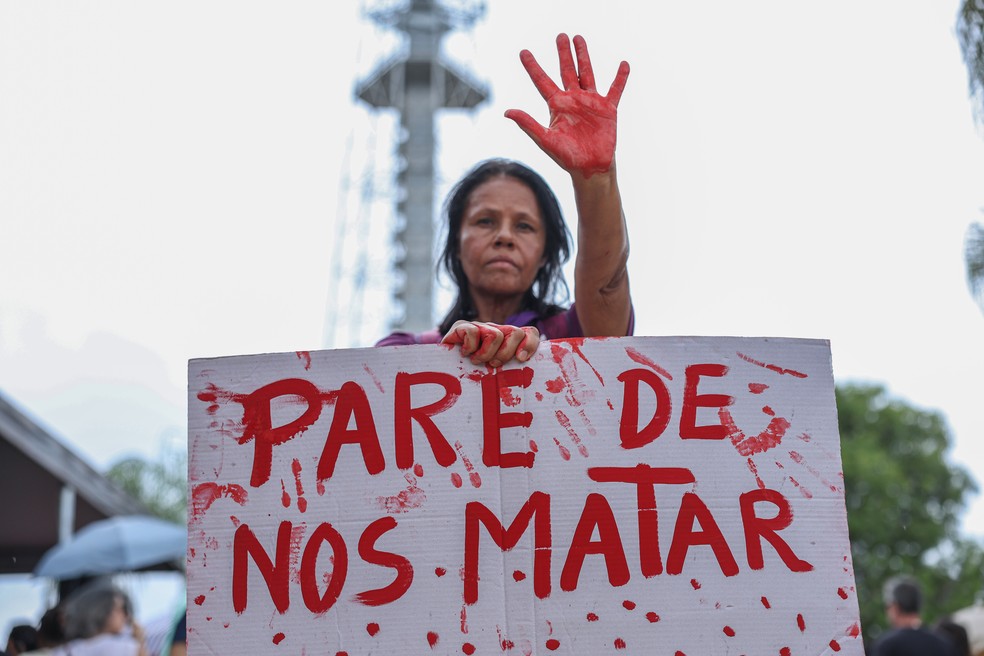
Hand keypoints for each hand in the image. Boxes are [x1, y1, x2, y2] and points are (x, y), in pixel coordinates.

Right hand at [442, 321, 538, 367]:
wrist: (442, 371)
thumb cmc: (474, 378)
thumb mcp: (497, 376)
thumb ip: (513, 371)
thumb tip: (527, 372)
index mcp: (507, 340)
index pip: (529, 332)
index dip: (530, 344)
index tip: (521, 359)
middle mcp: (496, 330)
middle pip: (516, 332)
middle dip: (506, 354)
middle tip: (493, 365)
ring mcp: (479, 326)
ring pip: (496, 335)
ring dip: (486, 354)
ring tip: (476, 361)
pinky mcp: (461, 326)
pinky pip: (473, 332)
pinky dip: (470, 347)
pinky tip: (464, 354)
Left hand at [505, 33, 628, 177]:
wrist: (590, 169)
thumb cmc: (567, 158)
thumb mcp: (546, 140)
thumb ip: (528, 124)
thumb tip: (507, 112)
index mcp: (556, 106)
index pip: (541, 81)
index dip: (532, 67)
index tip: (523, 52)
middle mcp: (573, 100)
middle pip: (566, 71)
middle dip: (563, 53)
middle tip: (560, 36)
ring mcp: (591, 102)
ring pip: (587, 73)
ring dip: (584, 56)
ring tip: (579, 38)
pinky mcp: (608, 109)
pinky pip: (615, 89)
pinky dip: (620, 77)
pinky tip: (624, 64)